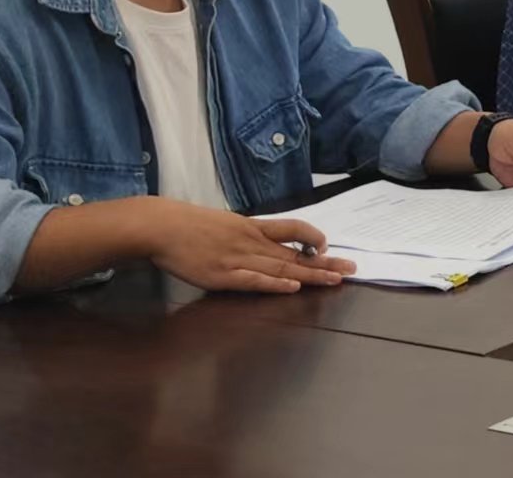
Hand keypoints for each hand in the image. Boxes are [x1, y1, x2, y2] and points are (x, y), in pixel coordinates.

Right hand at [140, 199, 355, 293]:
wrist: (160, 226)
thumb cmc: (188, 225)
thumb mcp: (224, 224)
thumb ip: (245, 234)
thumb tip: (263, 243)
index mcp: (252, 227)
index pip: (292, 228)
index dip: (313, 236)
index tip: (328, 246)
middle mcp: (251, 241)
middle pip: (295, 253)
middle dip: (325, 262)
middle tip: (352, 269)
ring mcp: (238, 258)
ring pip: (281, 267)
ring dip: (310, 275)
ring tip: (335, 279)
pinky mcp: (222, 275)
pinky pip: (252, 280)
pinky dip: (273, 283)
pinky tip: (292, 286)